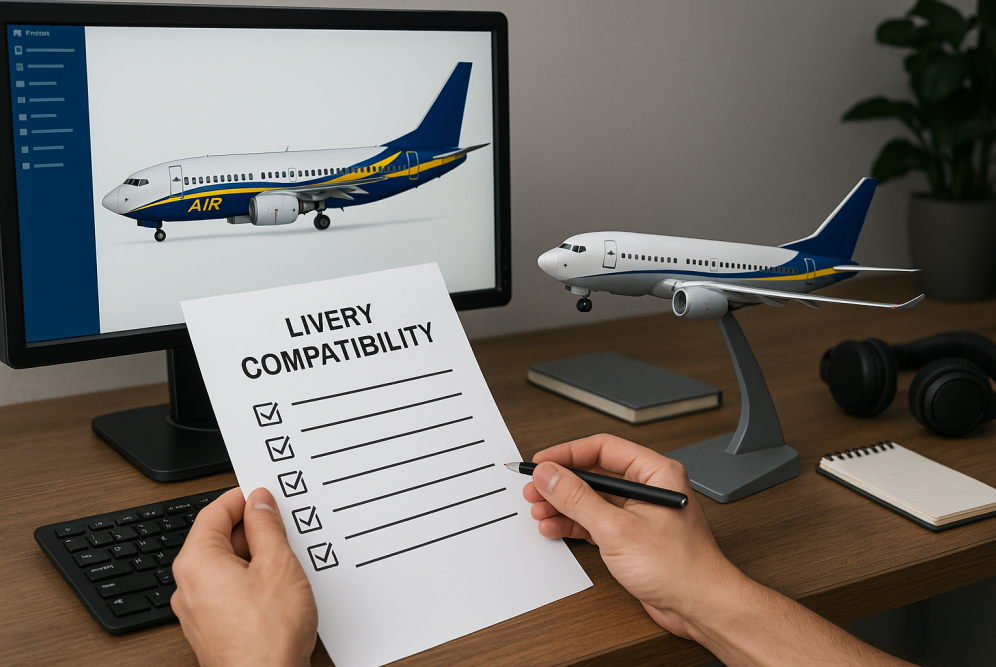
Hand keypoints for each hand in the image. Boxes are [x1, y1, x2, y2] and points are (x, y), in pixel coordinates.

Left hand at [171, 488, 317, 666]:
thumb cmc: (267, 635)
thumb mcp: (278, 564)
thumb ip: (266, 527)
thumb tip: (259, 503)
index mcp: (196, 563)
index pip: (214, 512)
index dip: (242, 498)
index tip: (264, 494)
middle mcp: (188, 586)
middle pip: (218, 539)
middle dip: (251, 529)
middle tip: (282, 525)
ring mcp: (198, 611)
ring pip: (225, 567)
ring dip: (254, 556)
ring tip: (286, 559)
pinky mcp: (213, 629)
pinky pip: (228, 591)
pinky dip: (251, 581)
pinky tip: (278, 587)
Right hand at [523, 434, 743, 639]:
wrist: (699, 607)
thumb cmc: (681, 567)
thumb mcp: (618, 529)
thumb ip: (578, 499)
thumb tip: (550, 475)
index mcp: (655, 473)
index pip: (603, 449)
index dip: (568, 454)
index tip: (541, 462)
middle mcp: (648, 488)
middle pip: (594, 474)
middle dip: (561, 483)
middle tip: (534, 489)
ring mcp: (639, 513)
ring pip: (591, 499)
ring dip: (563, 505)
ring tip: (539, 510)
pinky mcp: (631, 536)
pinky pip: (595, 521)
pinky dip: (573, 524)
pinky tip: (554, 527)